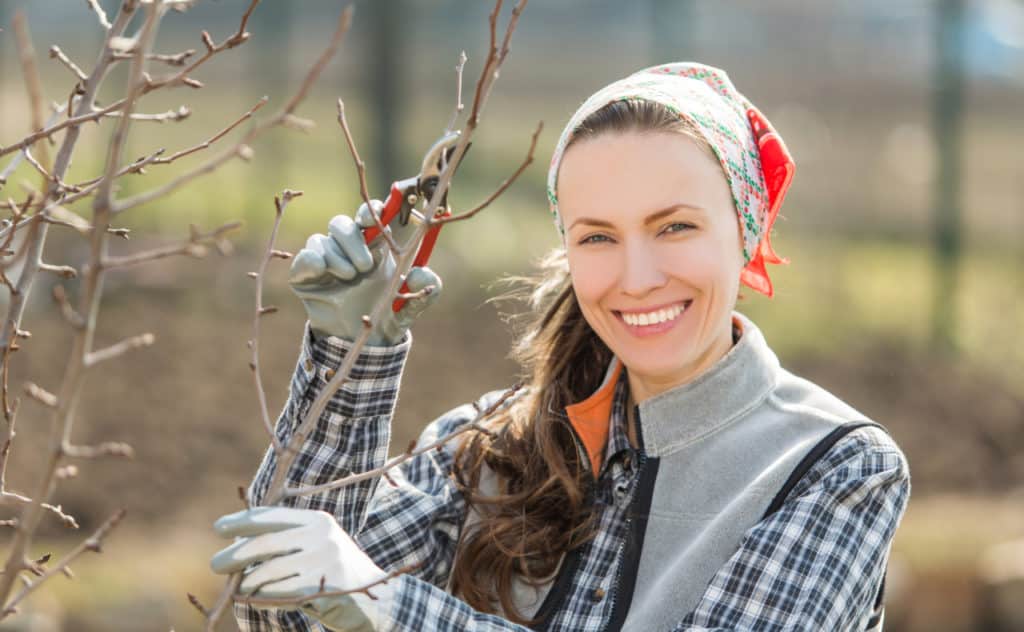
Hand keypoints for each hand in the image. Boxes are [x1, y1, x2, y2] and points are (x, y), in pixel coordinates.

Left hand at [211, 506, 391, 630]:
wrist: (378, 599)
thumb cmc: (336, 572)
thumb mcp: (318, 546)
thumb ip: (288, 541)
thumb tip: (237, 542)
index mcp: (318, 520)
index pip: (272, 516)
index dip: (242, 521)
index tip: (219, 528)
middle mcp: (322, 535)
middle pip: (265, 542)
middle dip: (235, 554)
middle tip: (216, 564)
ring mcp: (325, 560)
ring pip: (269, 571)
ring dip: (247, 582)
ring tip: (239, 588)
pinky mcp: (324, 586)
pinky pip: (280, 592)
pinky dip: (262, 597)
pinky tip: (256, 598)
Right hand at [288, 199, 441, 344]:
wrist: (361, 344)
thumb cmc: (387, 316)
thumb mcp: (412, 305)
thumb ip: (427, 290)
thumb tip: (422, 274)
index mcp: (375, 247)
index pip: (370, 216)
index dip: (370, 212)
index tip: (372, 221)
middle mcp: (348, 249)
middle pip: (341, 223)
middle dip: (352, 241)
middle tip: (365, 266)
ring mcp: (326, 261)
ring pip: (322, 240)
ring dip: (336, 257)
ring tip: (348, 278)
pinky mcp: (306, 276)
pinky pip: (304, 258)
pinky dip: (310, 260)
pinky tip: (321, 270)